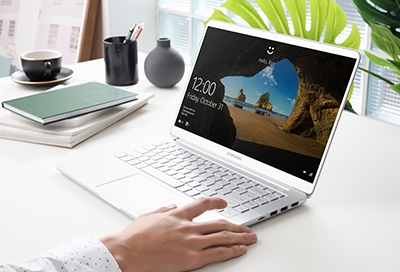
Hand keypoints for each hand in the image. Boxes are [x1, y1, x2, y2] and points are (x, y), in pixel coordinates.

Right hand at [100, 197, 256, 271]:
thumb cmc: (134, 237)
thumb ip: (163, 209)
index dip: (216, 202)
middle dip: (236, 225)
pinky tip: (240, 250)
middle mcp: (187, 226)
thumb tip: (172, 205)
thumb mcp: (148, 216)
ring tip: (250, 238)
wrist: (126, 252)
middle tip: (247, 228)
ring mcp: (190, 242)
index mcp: (177, 215)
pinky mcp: (191, 258)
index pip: (202, 204)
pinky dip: (231, 251)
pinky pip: (217, 253)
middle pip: (219, 223)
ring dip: (239, 237)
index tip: (224, 203)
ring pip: (222, 237)